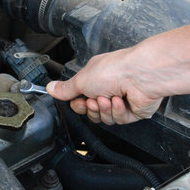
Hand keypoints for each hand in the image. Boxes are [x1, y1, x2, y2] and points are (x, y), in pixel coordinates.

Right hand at [46, 48, 162, 124]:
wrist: (139, 75)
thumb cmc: (114, 70)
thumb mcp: (81, 80)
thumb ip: (66, 89)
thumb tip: (50, 88)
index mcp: (96, 79)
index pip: (82, 100)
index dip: (78, 105)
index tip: (78, 101)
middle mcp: (109, 88)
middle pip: (92, 112)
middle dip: (92, 109)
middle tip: (93, 100)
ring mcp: (122, 100)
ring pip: (105, 118)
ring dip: (104, 109)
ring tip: (108, 98)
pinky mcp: (133, 111)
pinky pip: (119, 120)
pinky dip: (118, 111)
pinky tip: (120, 101)